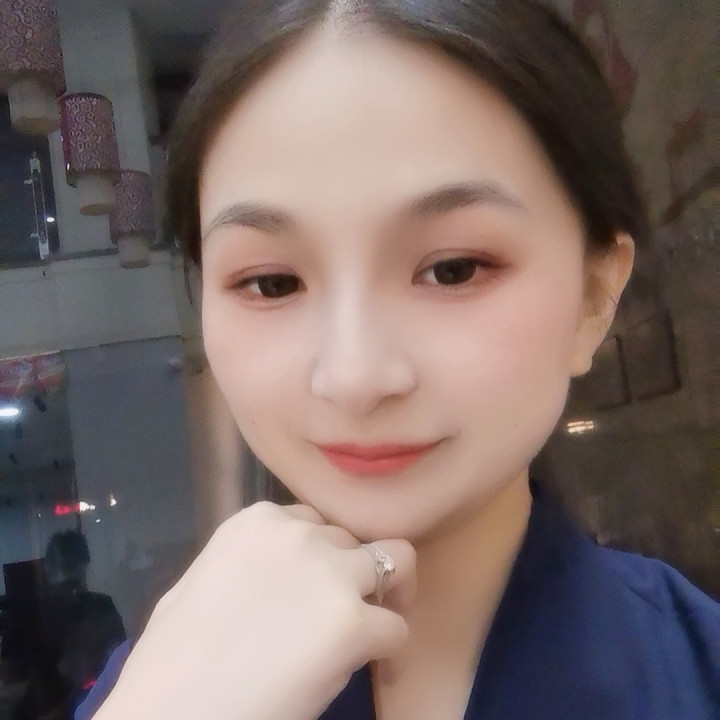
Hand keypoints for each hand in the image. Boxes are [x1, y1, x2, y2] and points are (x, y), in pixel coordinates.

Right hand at [94, 502, 415, 719]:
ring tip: (376, 626)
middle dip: (349, 574)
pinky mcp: (354, 622)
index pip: (312, 522)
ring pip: (396, 562)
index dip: (319, 557)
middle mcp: (300, 534)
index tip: (315, 587)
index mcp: (257, 522)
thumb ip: (245, 566)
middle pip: (351, 542)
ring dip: (387, 595)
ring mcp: (331, 574)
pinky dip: (390, 651)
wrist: (173, 711)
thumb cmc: (172, 662)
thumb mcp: (198, 586)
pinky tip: (376, 669)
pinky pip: (397, 628)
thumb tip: (267, 581)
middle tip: (342, 614)